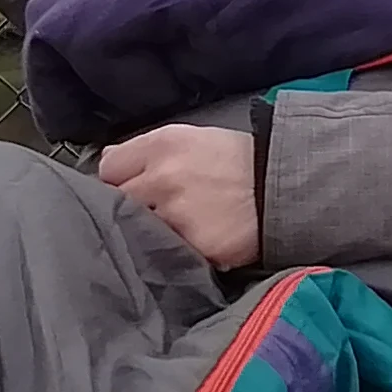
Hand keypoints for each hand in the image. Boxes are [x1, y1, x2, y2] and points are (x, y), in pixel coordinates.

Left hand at [99, 124, 260, 268]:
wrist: (284, 185)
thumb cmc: (234, 160)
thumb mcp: (190, 138)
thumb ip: (146, 149)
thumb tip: (108, 159)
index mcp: (162, 146)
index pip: (109, 168)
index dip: (118, 179)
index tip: (131, 187)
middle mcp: (164, 179)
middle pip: (118, 202)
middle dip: (131, 206)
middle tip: (153, 209)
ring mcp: (178, 217)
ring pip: (142, 230)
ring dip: (152, 231)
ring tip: (177, 225)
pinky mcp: (196, 247)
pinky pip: (170, 253)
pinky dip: (178, 251)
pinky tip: (195, 239)